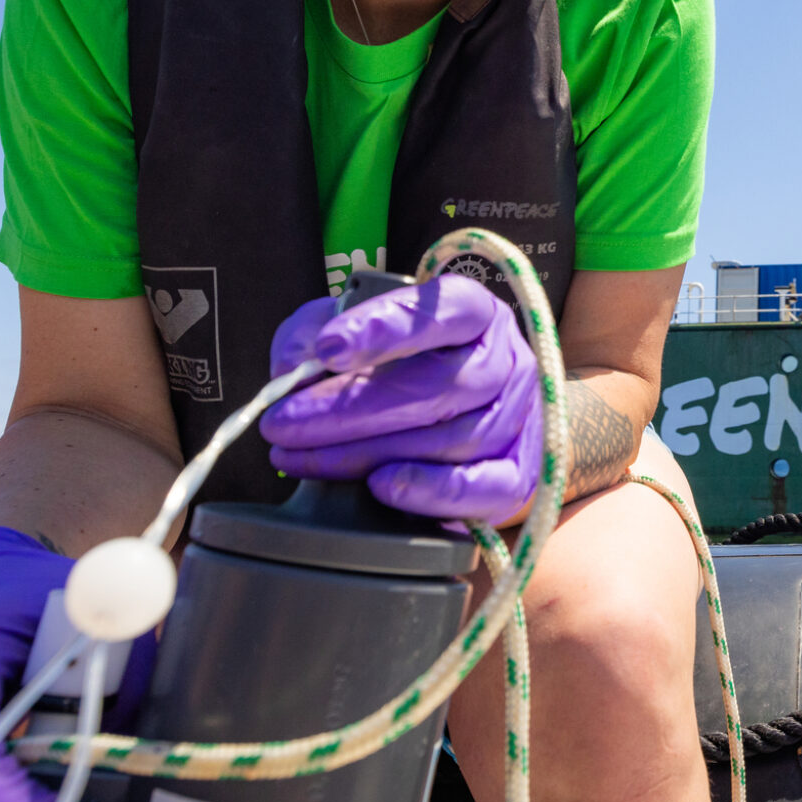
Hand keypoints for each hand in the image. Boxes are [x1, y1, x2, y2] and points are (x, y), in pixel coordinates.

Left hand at [260, 273, 544, 524]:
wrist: (450, 413)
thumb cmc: (393, 363)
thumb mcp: (347, 328)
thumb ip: (312, 335)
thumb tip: (292, 370)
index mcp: (472, 311)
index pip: (442, 311)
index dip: (385, 328)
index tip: (326, 348)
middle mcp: (505, 360)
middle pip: (441, 385)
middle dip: (351, 407)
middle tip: (283, 423)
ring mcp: (517, 419)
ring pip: (453, 439)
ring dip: (367, 454)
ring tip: (302, 458)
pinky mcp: (517, 474)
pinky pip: (484, 488)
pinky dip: (431, 491)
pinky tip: (380, 486)